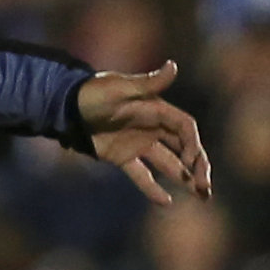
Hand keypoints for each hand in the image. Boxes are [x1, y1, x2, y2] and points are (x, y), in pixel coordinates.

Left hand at [76, 62, 209, 203]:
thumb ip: (148, 83)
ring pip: (168, 163)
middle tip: (205, 188)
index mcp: (156, 110)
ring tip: (201, 197)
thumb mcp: (120, 88)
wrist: (64, 108)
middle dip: (197, 167)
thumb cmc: (92, 94)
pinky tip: (166, 202)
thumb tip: (173, 66)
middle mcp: (152, 127)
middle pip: (183, 148)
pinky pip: (141, 175)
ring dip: (184, 178)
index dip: (193, 145)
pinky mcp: (122, 157)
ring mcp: (138, 144)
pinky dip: (152, 188)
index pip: (185, 128)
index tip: (192, 162)